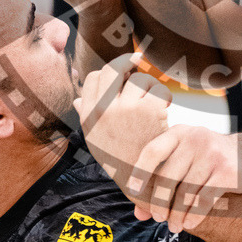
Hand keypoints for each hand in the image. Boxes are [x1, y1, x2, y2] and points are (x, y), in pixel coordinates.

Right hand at [74, 54, 171, 195]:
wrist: (144, 181)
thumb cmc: (120, 159)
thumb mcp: (96, 140)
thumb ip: (86, 117)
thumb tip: (77, 100)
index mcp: (88, 116)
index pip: (93, 78)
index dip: (107, 73)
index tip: (120, 71)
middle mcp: (103, 110)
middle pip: (113, 69)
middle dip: (127, 61)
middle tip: (138, 59)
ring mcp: (126, 109)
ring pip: (139, 78)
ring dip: (149, 86)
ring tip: (152, 103)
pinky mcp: (149, 110)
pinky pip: (158, 89)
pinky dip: (164, 97)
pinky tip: (164, 110)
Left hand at [129, 126, 241, 233]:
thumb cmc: (212, 161)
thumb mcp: (188, 161)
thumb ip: (163, 181)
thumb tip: (139, 213)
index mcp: (181, 132)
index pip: (152, 150)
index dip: (139, 172)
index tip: (133, 191)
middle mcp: (195, 139)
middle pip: (167, 177)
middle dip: (159, 202)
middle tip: (158, 217)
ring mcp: (212, 154)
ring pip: (185, 192)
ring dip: (176, 214)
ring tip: (173, 226)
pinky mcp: (227, 172)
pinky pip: (203, 200)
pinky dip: (193, 215)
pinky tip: (188, 223)